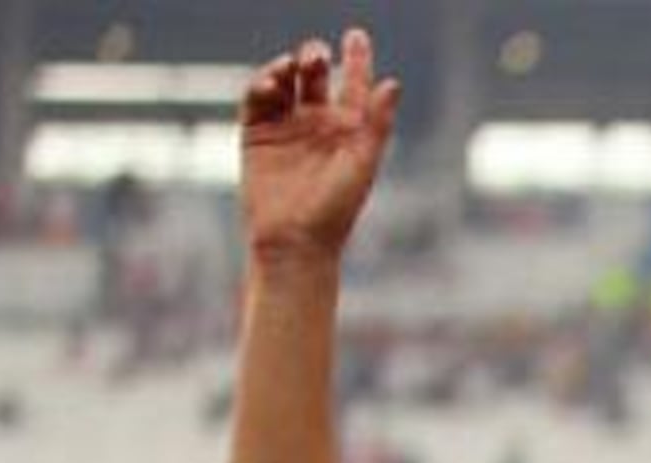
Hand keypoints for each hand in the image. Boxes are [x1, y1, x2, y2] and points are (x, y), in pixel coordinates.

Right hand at [237, 29, 401, 263]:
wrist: (295, 240)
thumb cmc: (336, 208)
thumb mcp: (362, 162)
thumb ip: (375, 123)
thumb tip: (393, 84)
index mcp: (348, 130)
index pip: (353, 85)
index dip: (356, 59)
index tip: (356, 35)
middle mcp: (317, 125)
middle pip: (314, 77)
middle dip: (314, 58)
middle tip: (316, 55)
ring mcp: (286, 128)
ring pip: (284, 82)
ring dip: (287, 68)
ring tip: (291, 67)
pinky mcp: (256, 135)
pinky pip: (257, 100)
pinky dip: (262, 85)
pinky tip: (272, 83)